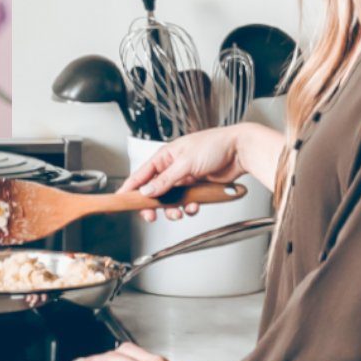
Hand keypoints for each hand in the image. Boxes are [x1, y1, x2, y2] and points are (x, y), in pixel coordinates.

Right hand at [120, 126, 245, 222]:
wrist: (240, 151)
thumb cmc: (215, 145)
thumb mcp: (186, 163)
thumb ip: (166, 180)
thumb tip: (148, 191)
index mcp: (165, 156)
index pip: (141, 174)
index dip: (130, 188)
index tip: (120, 199)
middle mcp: (173, 167)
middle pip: (154, 191)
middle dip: (153, 205)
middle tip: (151, 215)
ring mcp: (185, 178)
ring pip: (170, 200)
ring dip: (173, 209)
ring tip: (179, 212)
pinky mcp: (197, 187)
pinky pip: (186, 202)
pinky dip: (189, 207)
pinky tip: (195, 206)